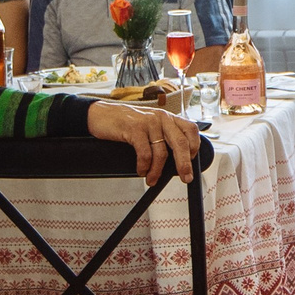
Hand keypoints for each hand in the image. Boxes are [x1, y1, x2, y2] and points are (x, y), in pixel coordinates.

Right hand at [86, 101, 204, 182]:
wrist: (100, 114)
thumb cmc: (125, 123)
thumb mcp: (149, 126)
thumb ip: (162, 137)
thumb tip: (175, 161)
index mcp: (167, 117)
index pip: (190, 130)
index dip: (194, 147)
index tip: (191, 161)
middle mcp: (161, 118)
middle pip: (181, 143)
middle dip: (184, 164)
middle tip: (185, 177)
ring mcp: (148, 122)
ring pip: (161, 153)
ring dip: (157, 171)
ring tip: (151, 179)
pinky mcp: (135, 129)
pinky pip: (145, 154)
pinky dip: (144, 166)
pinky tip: (141, 170)